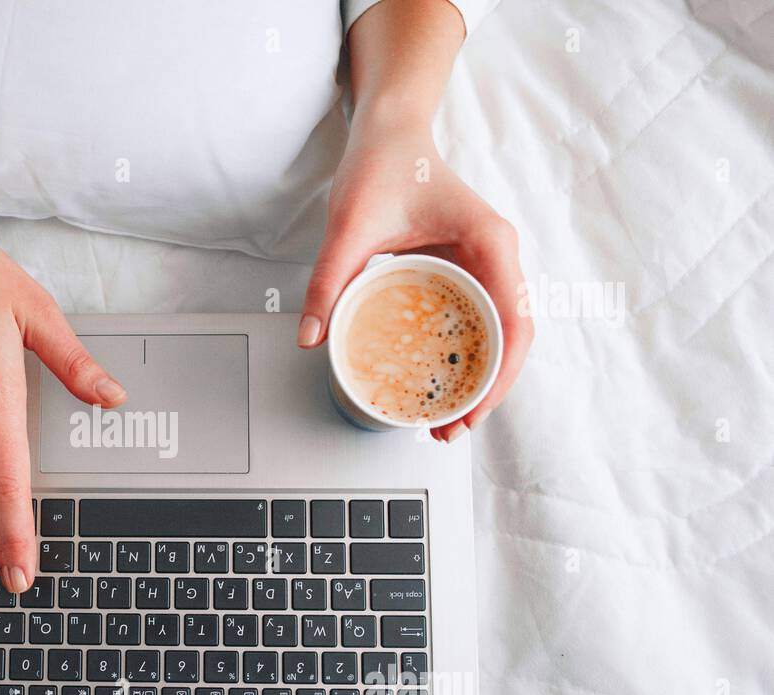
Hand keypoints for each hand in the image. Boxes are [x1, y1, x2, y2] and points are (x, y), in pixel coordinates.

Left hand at [297, 124, 530, 440]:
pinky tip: (438, 381)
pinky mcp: (466, 271)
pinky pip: (475, 321)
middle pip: (512, 339)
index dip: (498, 376)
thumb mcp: (349, 226)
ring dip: (478, 379)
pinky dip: (463, 356)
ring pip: (498, 334)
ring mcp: (486, 265)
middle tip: (450, 430)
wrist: (388, 132)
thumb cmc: (382, 165)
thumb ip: (329, 282)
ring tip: (445, 419)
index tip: (470, 411)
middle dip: (487, 390)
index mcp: (490, 243)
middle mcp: (498, 256)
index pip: (513, 322)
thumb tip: (312, 338)